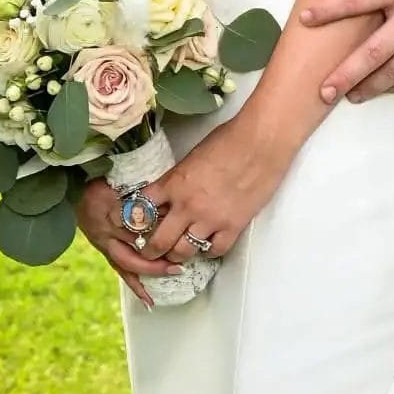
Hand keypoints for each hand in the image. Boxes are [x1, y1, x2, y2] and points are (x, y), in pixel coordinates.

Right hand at [75, 174, 184, 309]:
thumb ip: (139, 193)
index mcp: (112, 210)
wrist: (73, 187)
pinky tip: (149, 300)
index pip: (138, 224)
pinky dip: (135, 285)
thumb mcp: (119, 181)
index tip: (179, 230)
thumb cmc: (101, 180)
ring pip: (128, 262)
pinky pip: (120, 270)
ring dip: (151, 271)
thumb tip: (167, 202)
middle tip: (179, 260)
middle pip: (135, 247)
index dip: (159, 228)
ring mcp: (103, 242)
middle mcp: (107, 230)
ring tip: (173, 274)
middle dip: (157, 257)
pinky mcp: (103, 250)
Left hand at [139, 118, 286, 263]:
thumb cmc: (228, 139)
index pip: (140, 212)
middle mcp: (187, 206)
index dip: (133, 223)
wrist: (261, 142)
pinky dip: (208, 250)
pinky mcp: (233, 226)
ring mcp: (210, 219)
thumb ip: (177, 179)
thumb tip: (169, 194)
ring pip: (183, 252)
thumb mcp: (191, 157)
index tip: (134, 228)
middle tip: (151, 251)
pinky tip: (207, 243)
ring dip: (177, 253)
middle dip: (150, 250)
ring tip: (179, 250)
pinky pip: (213, 250)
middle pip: (157, 242)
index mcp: (173, 184)